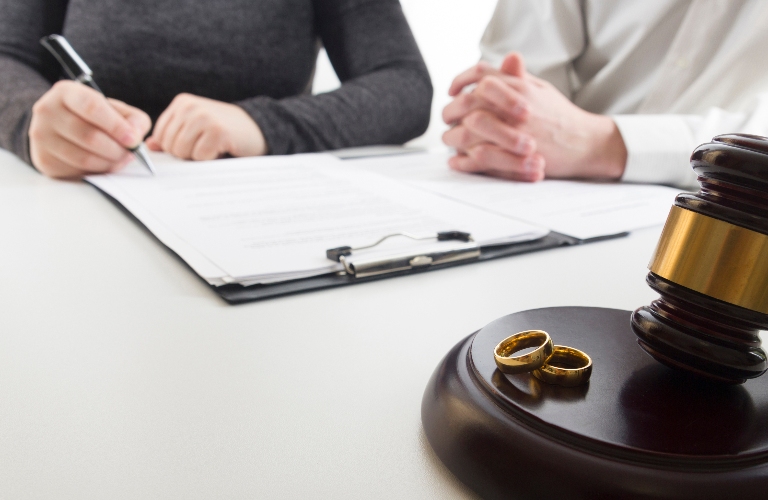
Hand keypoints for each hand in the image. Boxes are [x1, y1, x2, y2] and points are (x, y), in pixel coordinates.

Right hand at [29, 81, 150, 178]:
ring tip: (120, 159)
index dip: (116, 126)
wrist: (60, 127)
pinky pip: (76, 171)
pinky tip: (103, 164)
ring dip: (109, 163)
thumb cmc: (93, 117)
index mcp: (66, 92)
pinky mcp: (44, 160)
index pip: (92, 107)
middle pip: (89, 137)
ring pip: (84, 158)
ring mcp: (42, 136)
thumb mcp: (115, 110)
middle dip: (117, 149)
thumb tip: (135, 136)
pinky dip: (96, 171)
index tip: (133, 140)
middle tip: (130, 153)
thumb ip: (133, 119)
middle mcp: (47, 111)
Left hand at [147, 94, 266, 159]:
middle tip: (204, 147)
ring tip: (212, 147)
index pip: (160, 136)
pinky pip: (200, 157)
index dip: (173, 148)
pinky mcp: (217, 131)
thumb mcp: (195, 128)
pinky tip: (221, 149)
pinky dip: (210, 159)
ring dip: (197, 157)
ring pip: (182, 152)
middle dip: (185, 153)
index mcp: (182, 103)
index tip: (192, 145)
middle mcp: (190, 107)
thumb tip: (149, 146)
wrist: (257, 127)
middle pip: (169, 146)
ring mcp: (204, 118)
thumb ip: (171, 135)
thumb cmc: (224, 131)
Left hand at [442, 53, 626, 180]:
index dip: (462, 80)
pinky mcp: (514, 156)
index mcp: (521, 86)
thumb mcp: (542, 89)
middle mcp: (515, 106)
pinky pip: (479, 156)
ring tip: (450, 139)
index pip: (482, 74)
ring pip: (469, 129)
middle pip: (469, 101)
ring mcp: (514, 131)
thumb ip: (519, 77)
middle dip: (452, 110)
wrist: (585, 143)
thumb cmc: (562, 117)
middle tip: (447, 117)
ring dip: (453, 135)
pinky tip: (456, 160)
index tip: (454, 90)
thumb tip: (505, 59)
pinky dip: (463, 160)